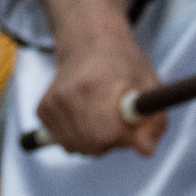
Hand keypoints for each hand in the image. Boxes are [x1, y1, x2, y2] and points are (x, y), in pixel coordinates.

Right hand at [37, 19, 164, 157]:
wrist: (89, 44)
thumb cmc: (125, 65)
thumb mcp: (150, 86)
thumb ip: (153, 120)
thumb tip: (146, 151)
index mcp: (97, 86)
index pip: (107, 135)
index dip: (124, 138)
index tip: (132, 126)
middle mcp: (69, 95)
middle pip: (91, 145)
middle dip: (111, 142)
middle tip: (120, 122)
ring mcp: (52, 103)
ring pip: (76, 147)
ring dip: (94, 142)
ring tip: (104, 116)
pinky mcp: (42, 110)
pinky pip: (63, 141)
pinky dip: (78, 137)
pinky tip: (87, 115)